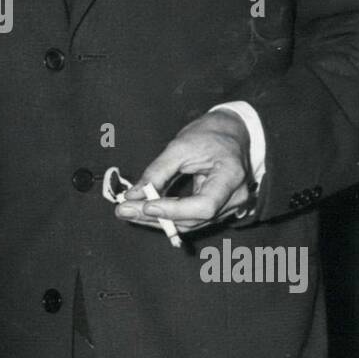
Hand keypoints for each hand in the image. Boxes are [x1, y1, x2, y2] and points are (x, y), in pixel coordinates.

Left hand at [114, 109, 254, 235]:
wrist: (230, 133)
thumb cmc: (209, 135)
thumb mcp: (181, 146)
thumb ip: (158, 171)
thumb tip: (133, 194)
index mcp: (231, 176)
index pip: (204, 205)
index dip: (174, 210)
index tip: (146, 206)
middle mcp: (235, 198)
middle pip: (193, 219)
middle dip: (156, 217)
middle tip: (123, 210)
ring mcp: (229, 208)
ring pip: (189, 223)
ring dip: (157, 220)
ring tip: (128, 211)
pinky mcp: (218, 211)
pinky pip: (190, 219)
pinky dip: (167, 217)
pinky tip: (144, 211)